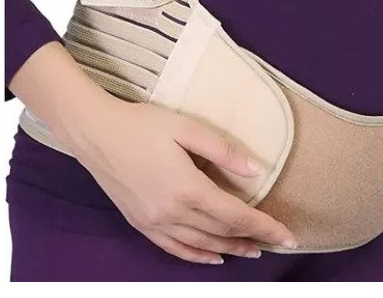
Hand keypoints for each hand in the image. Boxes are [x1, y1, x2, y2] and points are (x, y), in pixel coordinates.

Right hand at [71, 94, 296, 264]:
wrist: (95, 132)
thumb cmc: (142, 125)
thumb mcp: (186, 128)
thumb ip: (223, 151)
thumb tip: (256, 170)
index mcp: (188, 188)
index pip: (236, 215)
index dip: (265, 227)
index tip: (288, 236)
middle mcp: (173, 212)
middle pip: (221, 232)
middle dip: (252, 239)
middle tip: (274, 242)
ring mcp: (154, 222)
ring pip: (200, 244)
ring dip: (229, 249)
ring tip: (250, 251)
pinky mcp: (140, 222)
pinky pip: (173, 248)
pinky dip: (196, 256)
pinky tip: (210, 257)